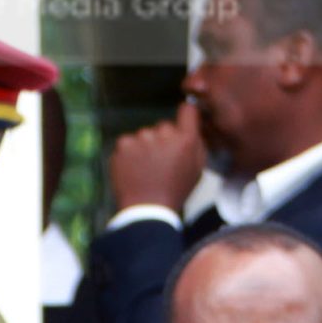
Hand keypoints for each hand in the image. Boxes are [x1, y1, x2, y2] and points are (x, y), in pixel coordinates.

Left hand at [109, 101, 206, 215]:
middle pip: (164, 127)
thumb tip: (195, 126)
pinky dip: (129, 154)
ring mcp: (142, 137)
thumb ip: (198, 145)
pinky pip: (128, 143)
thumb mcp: (197, 171)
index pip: (188, 110)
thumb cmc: (175, 192)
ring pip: (145, 136)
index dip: (185, 115)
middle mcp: (164, 133)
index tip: (182, 123)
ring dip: (145, 148)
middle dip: (163, 140)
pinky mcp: (124, 144)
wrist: (146, 211)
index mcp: (186, 139)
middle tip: (160, 164)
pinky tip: (133, 170)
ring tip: (145, 171)